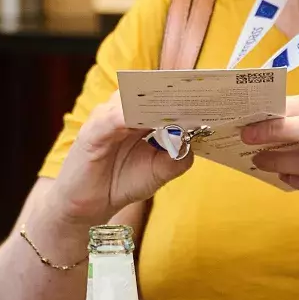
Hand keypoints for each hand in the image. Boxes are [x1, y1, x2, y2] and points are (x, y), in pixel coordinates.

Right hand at [43, 99, 191, 242]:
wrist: (86, 207)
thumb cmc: (121, 183)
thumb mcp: (158, 172)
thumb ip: (177, 158)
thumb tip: (193, 141)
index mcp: (139, 116)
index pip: (164, 98)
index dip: (186, 97)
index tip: (212, 97)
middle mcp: (122, 111)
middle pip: (149, 93)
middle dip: (174, 94)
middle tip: (201, 94)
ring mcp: (106, 118)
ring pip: (132, 100)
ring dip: (155, 101)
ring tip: (180, 102)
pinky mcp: (91, 132)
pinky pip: (112, 118)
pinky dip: (129, 116)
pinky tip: (146, 119)